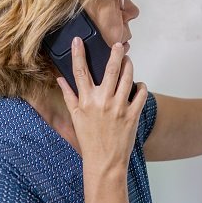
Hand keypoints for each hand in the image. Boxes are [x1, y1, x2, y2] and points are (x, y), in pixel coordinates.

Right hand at [56, 37, 146, 168]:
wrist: (104, 162)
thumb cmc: (89, 140)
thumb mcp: (75, 118)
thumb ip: (69, 96)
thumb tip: (60, 79)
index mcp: (85, 101)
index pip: (80, 72)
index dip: (78, 54)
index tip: (78, 40)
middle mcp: (102, 101)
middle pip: (110, 69)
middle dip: (115, 53)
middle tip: (119, 44)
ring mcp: (119, 107)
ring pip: (127, 77)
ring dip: (129, 66)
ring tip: (128, 61)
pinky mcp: (133, 114)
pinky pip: (141, 92)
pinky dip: (141, 86)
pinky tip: (137, 85)